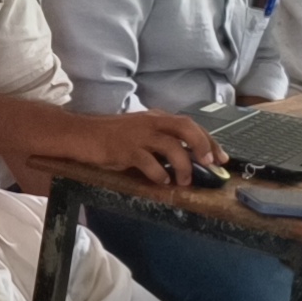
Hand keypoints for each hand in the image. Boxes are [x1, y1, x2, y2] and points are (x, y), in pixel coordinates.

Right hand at [66, 108, 217, 188]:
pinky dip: (159, 174)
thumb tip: (185, 159)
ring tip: (183, 181)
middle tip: (209, 164)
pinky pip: (148, 162)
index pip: (190, 125)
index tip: (221, 158)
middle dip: (202, 146)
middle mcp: (151, 122)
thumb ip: (160, 141)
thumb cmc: (111, 137)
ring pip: (171, 146)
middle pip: (186, 128)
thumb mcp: (140, 134)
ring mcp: (138, 135)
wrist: (80, 135)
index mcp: (156, 118)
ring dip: (183, 166)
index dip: (208, 140)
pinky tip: (161, 182)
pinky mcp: (125, 149)